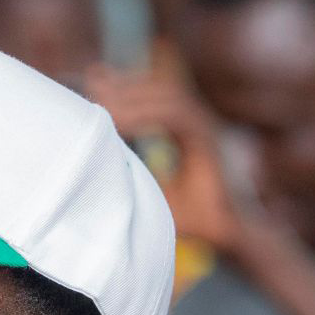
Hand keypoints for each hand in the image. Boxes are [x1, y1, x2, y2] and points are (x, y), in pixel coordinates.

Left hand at [85, 64, 245, 251]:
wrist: (224, 233)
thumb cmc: (190, 216)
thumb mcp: (148, 188)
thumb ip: (127, 169)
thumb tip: (95, 161)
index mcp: (183, 129)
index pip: (153, 95)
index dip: (124, 85)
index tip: (93, 82)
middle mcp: (196, 122)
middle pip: (158, 88)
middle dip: (124, 86)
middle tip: (90, 88)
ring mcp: (205, 127)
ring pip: (167, 96)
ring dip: (132, 97)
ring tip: (101, 104)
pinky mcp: (209, 138)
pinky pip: (176, 116)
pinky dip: (146, 116)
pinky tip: (120, 124)